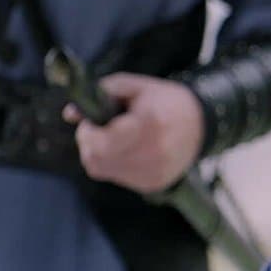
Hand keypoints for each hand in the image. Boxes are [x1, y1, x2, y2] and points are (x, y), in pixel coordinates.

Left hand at [63, 73, 204, 194]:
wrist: (200, 123)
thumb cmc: (165, 101)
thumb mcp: (136, 87)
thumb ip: (103, 92)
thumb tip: (70, 113)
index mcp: (150, 124)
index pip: (100, 142)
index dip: (86, 133)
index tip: (89, 123)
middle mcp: (154, 152)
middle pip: (96, 159)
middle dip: (88, 144)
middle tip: (99, 131)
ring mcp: (154, 172)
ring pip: (102, 170)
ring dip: (99, 154)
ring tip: (116, 139)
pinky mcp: (154, 184)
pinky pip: (117, 177)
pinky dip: (115, 164)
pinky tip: (129, 150)